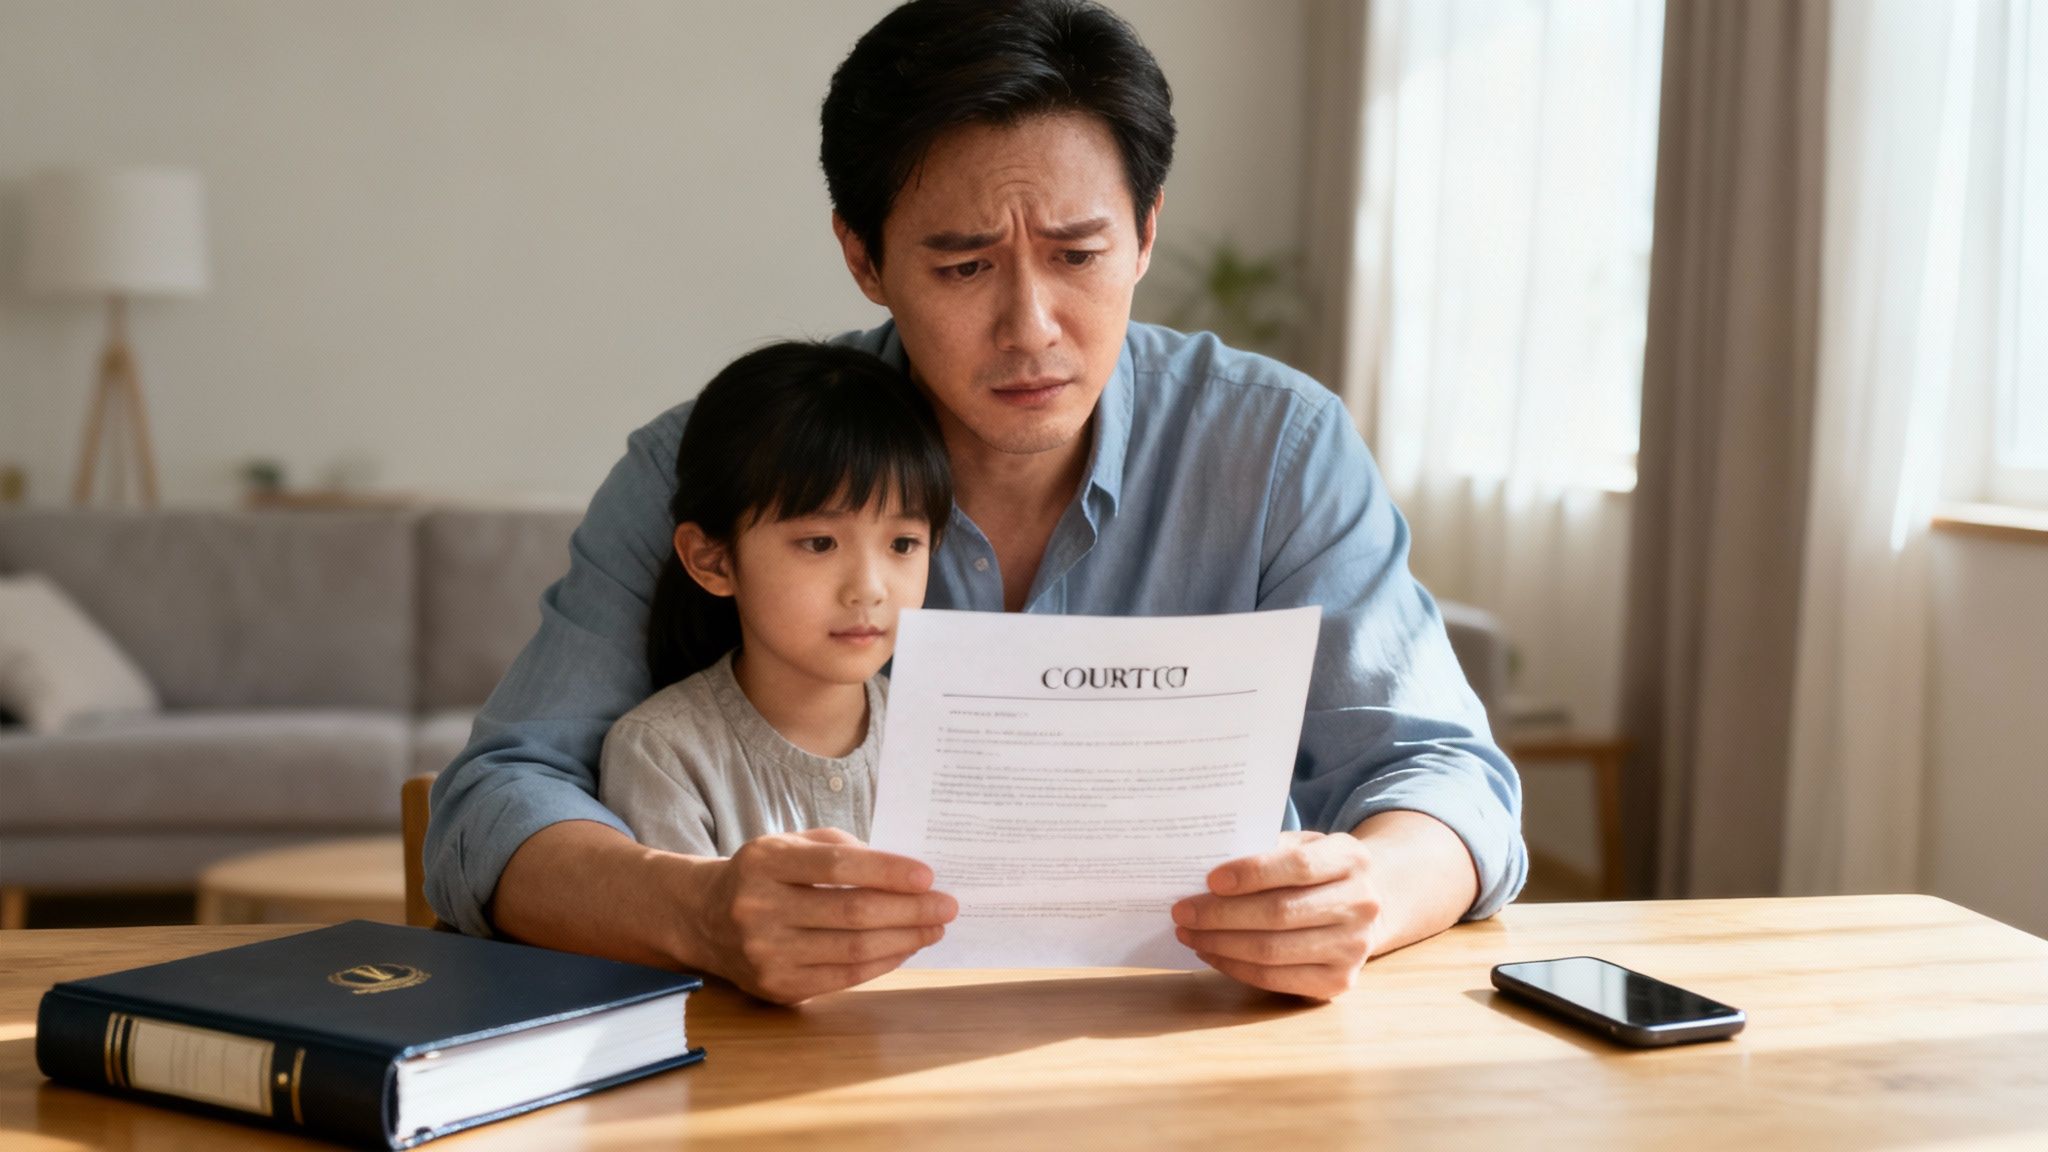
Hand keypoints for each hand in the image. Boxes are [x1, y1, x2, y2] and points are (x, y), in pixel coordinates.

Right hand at [694, 827, 956, 1003]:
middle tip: (947, 906)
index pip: (837, 866)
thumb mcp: (790, 844)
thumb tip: (903, 874)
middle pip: (851, 912)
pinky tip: (905, 948)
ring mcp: (765, 953)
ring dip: (904, 939)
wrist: (704, 918)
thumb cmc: (763, 874)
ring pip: (852, 950)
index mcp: (764, 862)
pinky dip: (881, 963)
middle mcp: (759, 908)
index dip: (887, 871)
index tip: (928, 876)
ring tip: (934, 928)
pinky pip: (843, 978)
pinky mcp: (776, 987)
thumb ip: (841, 849)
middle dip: (909, 910)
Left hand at [1171, 830, 1384, 999]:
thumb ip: (1266, 849)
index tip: (1210, 880)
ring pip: (1272, 951)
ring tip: (1189, 933)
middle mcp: (1361, 904)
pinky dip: (1235, 967)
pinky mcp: (1338, 982)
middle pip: (1279, 913)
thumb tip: (1205, 868)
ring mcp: (1353, 948)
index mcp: (1352, 859)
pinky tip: (1211, 952)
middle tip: (1182, 912)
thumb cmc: (1317, 871)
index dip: (1252, 873)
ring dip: (1220, 944)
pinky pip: (1274, 979)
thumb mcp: (1304, 845)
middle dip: (1221, 914)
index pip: (1298, 866)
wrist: (1361, 908)